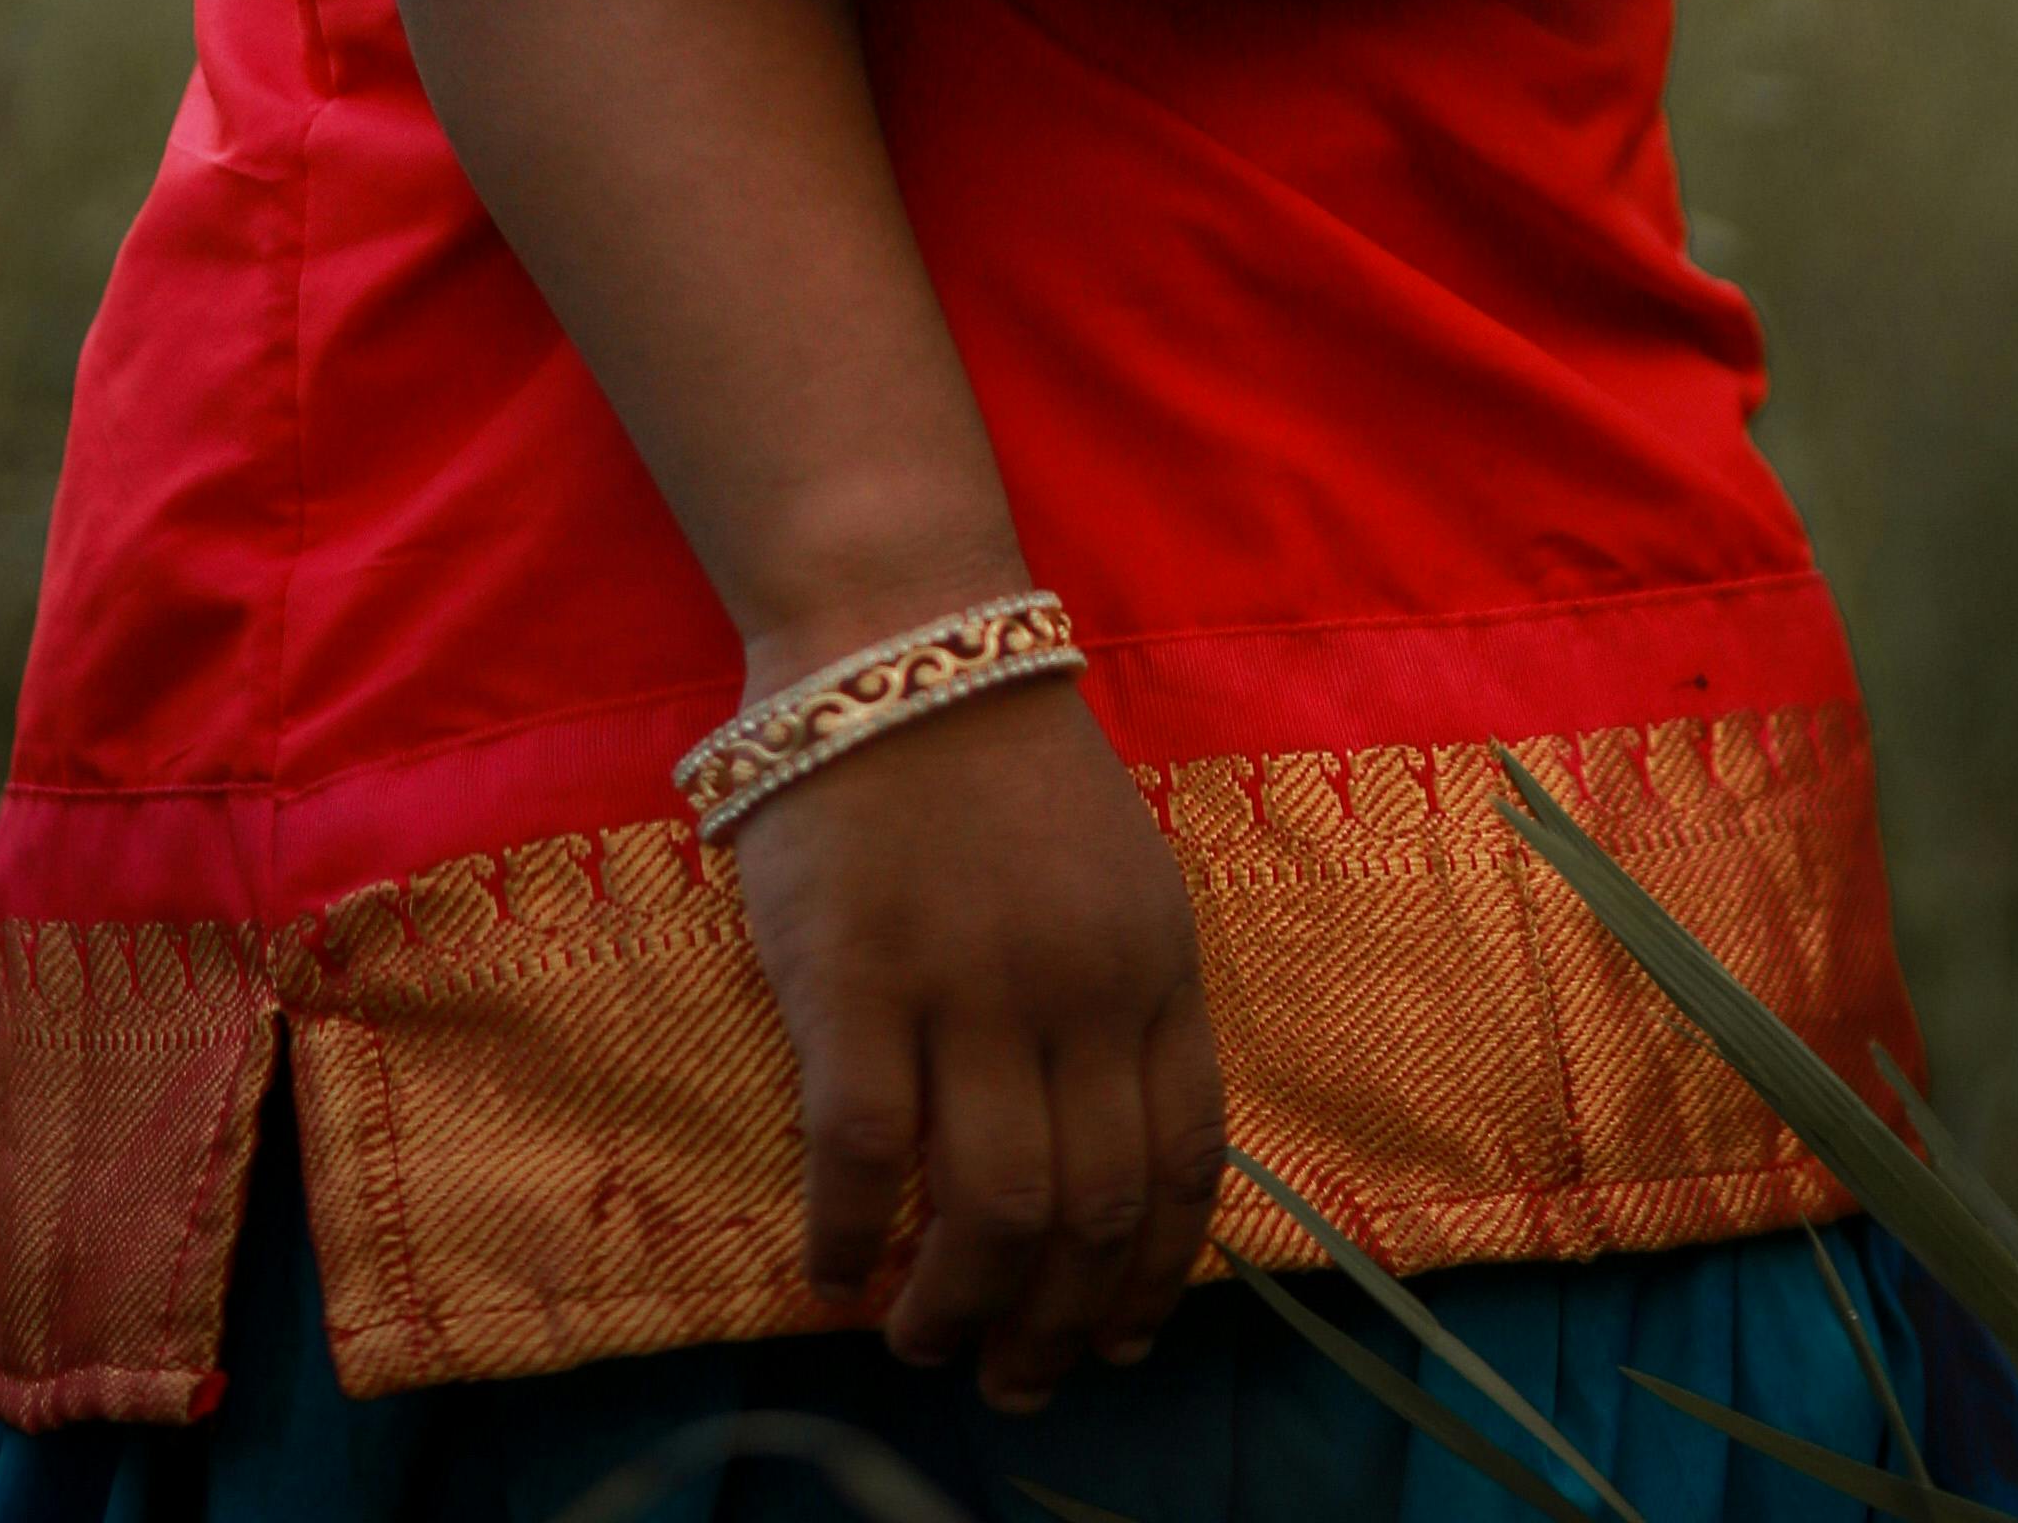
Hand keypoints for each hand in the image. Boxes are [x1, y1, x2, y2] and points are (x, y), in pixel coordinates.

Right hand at [724, 663, 1224, 1403]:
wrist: (905, 638)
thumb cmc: (1006, 766)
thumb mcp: (1123, 880)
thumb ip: (1128, 1011)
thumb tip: (1113, 1181)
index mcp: (1157, 964)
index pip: (1184, 1164)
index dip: (1154, 1280)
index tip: (1117, 1344)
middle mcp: (1078, 989)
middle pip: (1091, 1209)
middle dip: (1056, 1324)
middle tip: (1013, 1379)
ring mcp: (966, 986)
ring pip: (986, 1207)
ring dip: (955, 1306)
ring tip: (921, 1342)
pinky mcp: (854, 978)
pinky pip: (859, 1152)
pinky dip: (847, 1235)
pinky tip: (833, 1271)